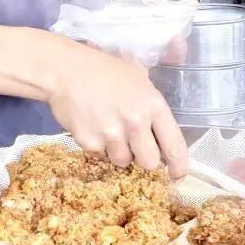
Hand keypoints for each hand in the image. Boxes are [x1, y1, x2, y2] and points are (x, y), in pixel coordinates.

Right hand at [44, 40, 187, 174]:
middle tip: (134, 146)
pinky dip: (97, 146)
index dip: (178, 166)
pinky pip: (100, 156)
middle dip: (143, 158)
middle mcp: (136, 122)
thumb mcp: (139, 77)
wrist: (65, 70)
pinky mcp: (90, 142)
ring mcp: (112, 134)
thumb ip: (152, 105)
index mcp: (153, 105)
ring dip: (118, 152)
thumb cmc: (104, 69)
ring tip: (108, 129)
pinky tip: (92, 126)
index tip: (177, 174)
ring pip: (123, 161)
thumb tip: (161, 133)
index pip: (174, 146)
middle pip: (149, 162)